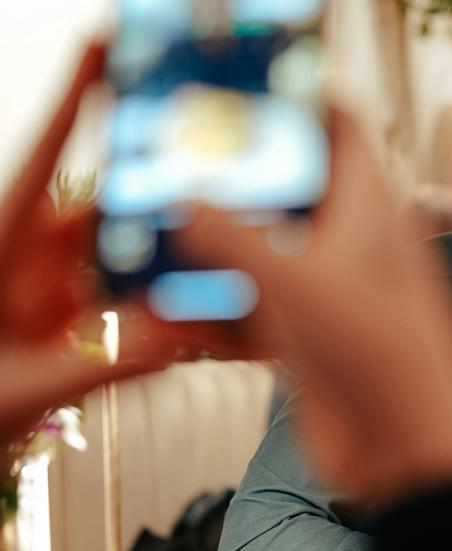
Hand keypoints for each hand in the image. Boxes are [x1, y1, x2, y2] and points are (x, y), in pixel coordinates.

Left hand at [0, 45, 174, 447]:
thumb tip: (175, 337)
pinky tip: (201, 320)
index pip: (45, 157)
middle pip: (110, 205)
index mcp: (2, 247)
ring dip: (170, 262)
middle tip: (213, 202)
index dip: (78, 100)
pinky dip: (167, 302)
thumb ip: (104, 364)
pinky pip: (133, 292)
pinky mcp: (82, 309)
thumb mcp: (27, 387)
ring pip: (129, 249)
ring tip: (216, 273)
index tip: (105, 48)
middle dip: (161, 202)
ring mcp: (61, 281)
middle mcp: (35, 254)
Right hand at [173, 107, 451, 507]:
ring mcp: (330, 290)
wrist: (409, 448)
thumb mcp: (299, 283)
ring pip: (266, 251)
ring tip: (166, 243)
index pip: (342, 130)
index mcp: (369, 208)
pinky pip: (255, 309)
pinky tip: (180, 315)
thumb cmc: (380, 354)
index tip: (244, 98)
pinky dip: (219, 311)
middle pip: (291, 188)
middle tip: (181, 172)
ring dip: (218, 252)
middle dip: (237, 181)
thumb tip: (182, 202)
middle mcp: (351, 243)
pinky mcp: (311, 336)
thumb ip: (235, 237)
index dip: (299, 105)